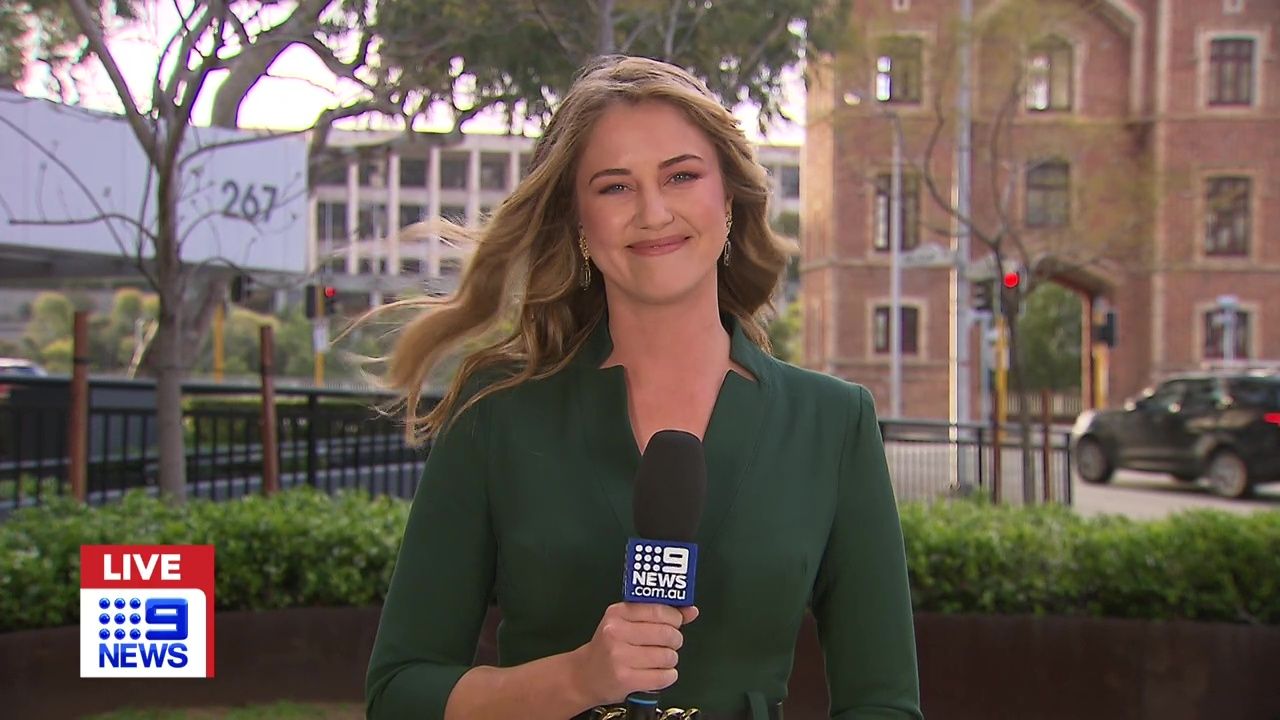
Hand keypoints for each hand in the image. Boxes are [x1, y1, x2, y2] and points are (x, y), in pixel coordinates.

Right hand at [570, 602, 699, 706]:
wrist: (584, 675)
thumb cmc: (610, 646)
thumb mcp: (628, 622)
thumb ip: (660, 614)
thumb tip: (691, 610)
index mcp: (618, 613)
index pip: (659, 610)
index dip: (675, 618)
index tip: (675, 623)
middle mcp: (616, 632)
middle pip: (667, 634)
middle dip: (675, 640)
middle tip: (669, 644)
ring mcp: (620, 656)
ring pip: (668, 656)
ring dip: (671, 660)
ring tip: (659, 660)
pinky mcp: (625, 679)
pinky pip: (664, 676)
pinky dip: (668, 676)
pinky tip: (658, 673)